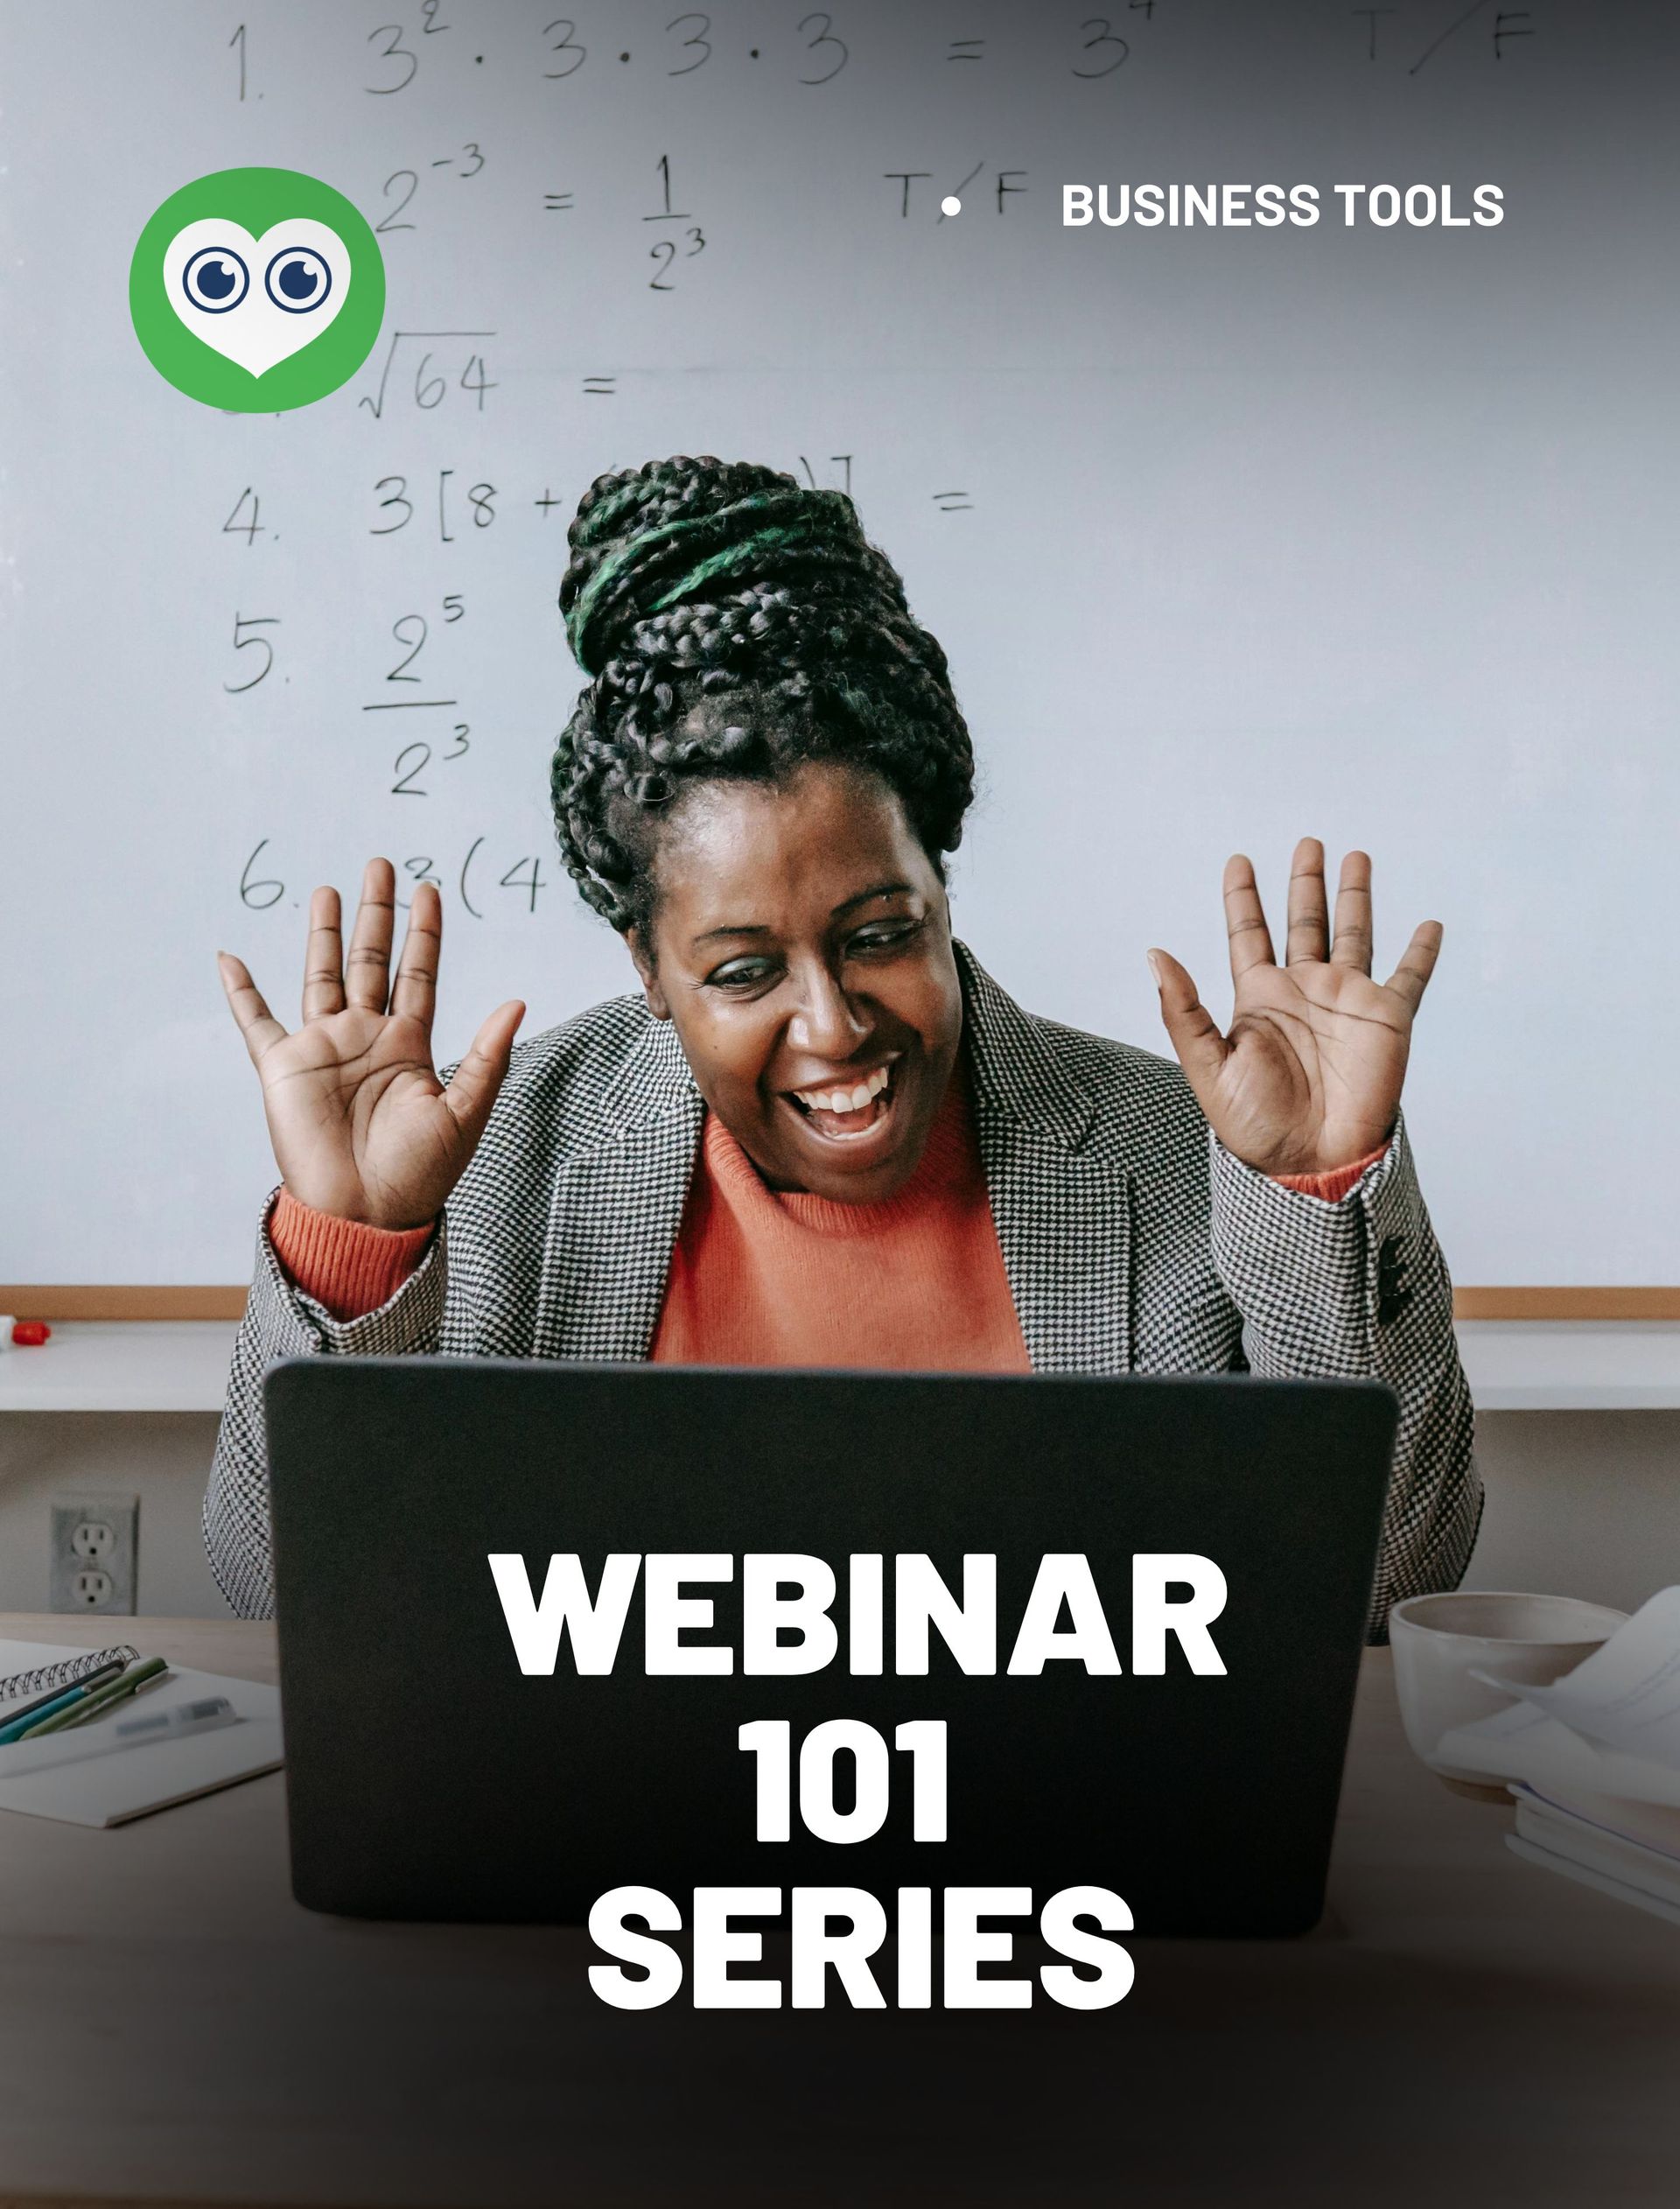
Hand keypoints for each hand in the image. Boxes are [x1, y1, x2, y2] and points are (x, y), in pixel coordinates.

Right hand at [217, 859, 524, 1228]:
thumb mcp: (465, 1112)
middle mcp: (366, 1039)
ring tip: (328, 889)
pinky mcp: (284, 1068)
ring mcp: (324, 1048)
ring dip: (323, 933)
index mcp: (410, 1047)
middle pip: (371, 961)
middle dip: (377, 914)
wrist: (365, 1215)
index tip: (428, 889)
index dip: (424, 933)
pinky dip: (240, 991)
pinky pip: (256, 1022)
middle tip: (382, 865)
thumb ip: (488, 1057)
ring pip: (322, 975)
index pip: (419, 975)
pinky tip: (230, 958)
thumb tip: (517, 1002)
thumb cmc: (418, 1175)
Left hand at [1148, 839, 1440, 1177]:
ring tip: (1356, 857)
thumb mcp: (1208, 1067)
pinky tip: (1428, 925)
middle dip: (1305, 882)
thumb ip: (1183, 1010)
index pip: (1249, 934)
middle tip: (1307, 843)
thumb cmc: (1255, 1126)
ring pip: (1353, 934)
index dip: (1243, 898)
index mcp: (1259, 999)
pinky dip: (1421, 951)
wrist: (1311, 1162)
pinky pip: (1409, 977)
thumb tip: (1155, 955)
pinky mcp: (1387, 1019)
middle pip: (1304, 922)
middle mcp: (1304, 992)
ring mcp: (1347, 1002)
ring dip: (1355, 897)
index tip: (1238, 860)